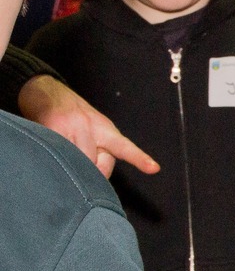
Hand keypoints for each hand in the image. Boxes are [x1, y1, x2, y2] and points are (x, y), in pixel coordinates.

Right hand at [17, 76, 158, 177]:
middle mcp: (92, 126)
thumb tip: (96, 180)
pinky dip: (55, 158)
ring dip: (70, 166)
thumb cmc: (72, 116)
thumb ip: (101, 151)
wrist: (44, 89)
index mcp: (106, 129)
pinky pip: (58, 153)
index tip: (154, 168)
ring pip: (77, 161)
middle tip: (78, 165)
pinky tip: (52, 151)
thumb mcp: (94, 129)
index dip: (139, 159)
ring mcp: (72, 126)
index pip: (124, 147)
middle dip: (88, 172)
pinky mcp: (52, 127)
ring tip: (62, 156)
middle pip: (95, 164)